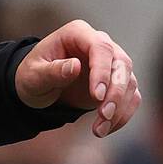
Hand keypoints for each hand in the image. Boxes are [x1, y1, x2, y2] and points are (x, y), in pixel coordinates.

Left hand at [14, 20, 138, 137]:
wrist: (38, 86)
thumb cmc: (32, 74)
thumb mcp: (34, 74)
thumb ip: (53, 70)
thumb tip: (75, 65)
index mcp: (77, 33)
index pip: (100, 47)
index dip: (102, 71)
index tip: (97, 96)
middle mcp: (100, 44)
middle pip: (122, 64)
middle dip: (115, 92)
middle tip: (103, 115)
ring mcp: (111, 63)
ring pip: (129, 82)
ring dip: (119, 108)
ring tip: (99, 130)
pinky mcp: (117, 82)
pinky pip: (130, 97)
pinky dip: (122, 115)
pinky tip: (105, 129)